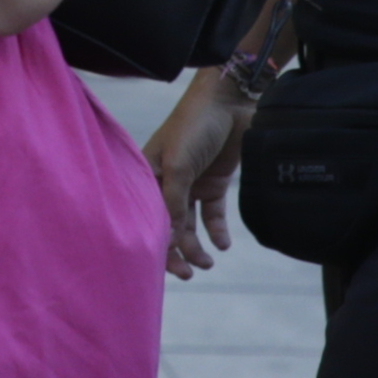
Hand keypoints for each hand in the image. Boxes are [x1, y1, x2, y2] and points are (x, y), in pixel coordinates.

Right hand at [145, 70, 251, 278]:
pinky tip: (223, 244)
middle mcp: (166, 181)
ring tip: (208, 264)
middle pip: (167, 223)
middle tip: (189, 274)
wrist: (231, 103)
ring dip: (197, 245)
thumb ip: (173, 200)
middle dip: (176, 250)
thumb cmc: (194, 126)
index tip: (166, 265)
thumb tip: (171, 235)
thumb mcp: (178, 163)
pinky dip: (217, 230)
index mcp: (147, 173)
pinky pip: (212, 213)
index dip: (155, 239)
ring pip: (189, 223)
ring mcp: (190, 182)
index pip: (146, 213)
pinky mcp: (213, 182)